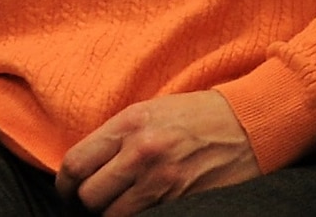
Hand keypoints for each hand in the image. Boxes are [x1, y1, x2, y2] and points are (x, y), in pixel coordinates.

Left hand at [56, 92, 258, 215]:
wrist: (250, 124)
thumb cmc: (200, 116)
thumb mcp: (154, 109)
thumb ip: (119, 134)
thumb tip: (87, 164)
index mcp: (130, 123)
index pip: (76, 163)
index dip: (65, 184)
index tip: (69, 190)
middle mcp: (141, 151)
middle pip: (89, 196)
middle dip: (87, 203)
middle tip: (94, 202)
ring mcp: (161, 180)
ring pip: (112, 215)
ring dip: (112, 214)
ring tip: (121, 205)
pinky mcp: (180, 202)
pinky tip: (144, 208)